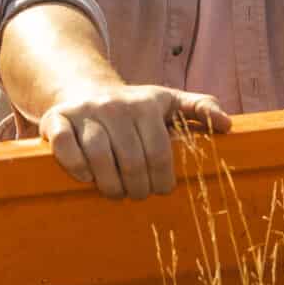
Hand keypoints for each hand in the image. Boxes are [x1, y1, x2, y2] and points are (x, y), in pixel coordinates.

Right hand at [38, 81, 231, 199]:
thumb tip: (228, 126)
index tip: (161, 190)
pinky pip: (65, 147)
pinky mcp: (56, 118)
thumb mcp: (169, 101)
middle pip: (131, 159)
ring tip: (117, 192)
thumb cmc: (134, 106)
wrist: (84, 89)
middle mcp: (115, 105)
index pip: (160, 151)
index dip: (162, 179)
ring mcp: (84, 111)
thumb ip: (199, 108)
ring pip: (100, 156)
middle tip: (138, 195)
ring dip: (110, 185)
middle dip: (138, 187)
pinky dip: (77, 168)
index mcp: (146, 104)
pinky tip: (88, 177)